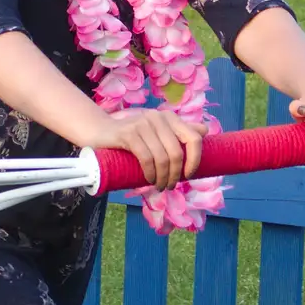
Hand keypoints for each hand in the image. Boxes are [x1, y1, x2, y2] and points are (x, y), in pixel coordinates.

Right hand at [92, 108, 208, 190]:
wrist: (100, 132)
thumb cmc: (132, 137)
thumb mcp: (157, 133)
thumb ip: (179, 131)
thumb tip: (205, 130)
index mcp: (169, 117)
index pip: (194, 138)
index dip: (195, 160)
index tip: (188, 175)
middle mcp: (158, 117)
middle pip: (177, 153)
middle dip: (175, 175)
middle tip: (169, 186)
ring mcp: (143, 124)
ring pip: (162, 158)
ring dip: (162, 178)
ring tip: (159, 186)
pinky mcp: (128, 134)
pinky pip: (146, 159)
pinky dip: (150, 174)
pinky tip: (148, 180)